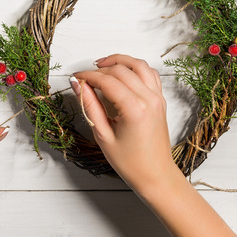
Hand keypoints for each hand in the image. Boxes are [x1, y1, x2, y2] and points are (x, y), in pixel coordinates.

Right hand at [72, 55, 236, 236]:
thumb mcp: (103, 135)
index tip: (76, 77)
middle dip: (100, 69)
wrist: (155, 175)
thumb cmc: (131, 162)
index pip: (107, 80)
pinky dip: (136, 68)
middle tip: (84, 77)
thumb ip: (90, 106)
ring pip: (138, 65)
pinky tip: (123, 72)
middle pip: (121, 70)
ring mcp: (157, 97)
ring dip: (119, 61)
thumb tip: (78, 85)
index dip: (88, 76)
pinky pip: (150, 74)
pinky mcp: (160, 100)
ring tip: (102, 65)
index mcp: (134, 108)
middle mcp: (149, 99)